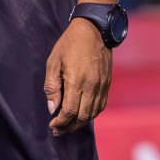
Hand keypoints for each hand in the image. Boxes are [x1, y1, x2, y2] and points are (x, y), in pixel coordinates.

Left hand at [45, 18, 112, 134]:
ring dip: (80, 123)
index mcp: (76, 80)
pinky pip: (101, 105)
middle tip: (58, 130)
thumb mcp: (53, 61)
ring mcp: (102, 84)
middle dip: (69, 127)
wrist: (94, 28)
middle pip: (82, 117)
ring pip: (93, 113)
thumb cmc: (69, 43)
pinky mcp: (107, 82)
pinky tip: (83, 115)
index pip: (70, 111)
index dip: (60, 123)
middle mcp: (92, 85)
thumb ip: (51, 86)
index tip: (52, 125)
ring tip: (69, 126)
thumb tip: (52, 108)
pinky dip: (92, 114)